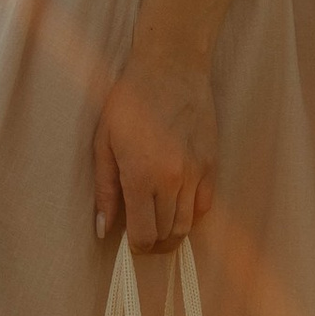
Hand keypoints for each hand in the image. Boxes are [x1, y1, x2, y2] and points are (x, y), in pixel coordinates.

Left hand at [92, 47, 216, 249]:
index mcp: (141, 176)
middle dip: (153, 243)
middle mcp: (172, 180)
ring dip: (172, 233)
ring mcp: (196, 173)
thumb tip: (103, 230)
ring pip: (187, 225)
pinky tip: (177, 207)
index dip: (136, 247)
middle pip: (167, 235)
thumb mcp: (104, 144)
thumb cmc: (129, 102)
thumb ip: (105, 191)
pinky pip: (204, 206)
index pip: (144, 235)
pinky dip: (191, 215)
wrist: (170, 68)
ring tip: (158, 225)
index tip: (129, 242)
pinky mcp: (211, 164)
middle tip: (142, 236)